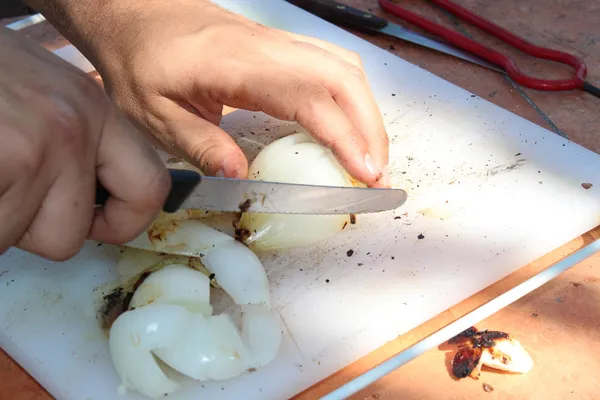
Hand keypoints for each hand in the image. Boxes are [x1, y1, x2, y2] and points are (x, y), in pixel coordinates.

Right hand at [0, 28, 169, 260]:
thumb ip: (73, 138)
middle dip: (31, 229)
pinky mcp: (4, 160)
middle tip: (8, 190)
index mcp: (94, 108)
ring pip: (18, 237)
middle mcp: (74, 128)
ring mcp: (35, 148)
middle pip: (71, 236)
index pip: (148, 189)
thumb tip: (90, 189)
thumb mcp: (44, 92)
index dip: (122, 222)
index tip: (96, 225)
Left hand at [69, 0, 389, 186]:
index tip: (366, 170)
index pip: (311, 97)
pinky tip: (347, 122)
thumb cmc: (141, 62)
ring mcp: (277, 42)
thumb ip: (199, 145)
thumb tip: (241, 177)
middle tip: (376, 172)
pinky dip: (350, 95)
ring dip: (365, 110)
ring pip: (343, 67)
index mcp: (238, 66)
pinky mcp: (278, 45)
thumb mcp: (153, 115)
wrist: (135, 16)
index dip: (345, 135)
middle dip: (370, 127)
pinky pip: (330, 63)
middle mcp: (269, 47)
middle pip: (343, 77)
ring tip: (368, 154)